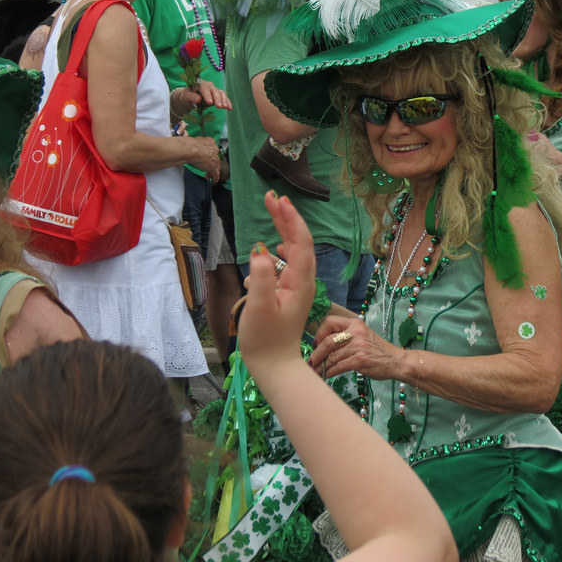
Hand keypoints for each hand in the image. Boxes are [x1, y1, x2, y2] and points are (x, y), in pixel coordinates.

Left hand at [175, 80, 231, 112]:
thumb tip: (198, 99)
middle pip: (214, 90)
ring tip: (225, 108)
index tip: (210, 103)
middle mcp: (208, 85)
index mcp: (199, 83)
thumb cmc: (185, 97)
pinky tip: (230, 108)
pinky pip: (224, 98)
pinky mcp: (217, 95)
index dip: (208, 95)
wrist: (187, 98)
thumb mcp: (185, 97)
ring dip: (224, 100)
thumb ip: (191, 97)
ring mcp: (213, 90)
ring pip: (221, 93)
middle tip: (219, 107)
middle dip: (217, 99)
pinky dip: (227, 102)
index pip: (204, 88)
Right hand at [188, 136, 221, 180]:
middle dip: (210, 162)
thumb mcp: (197, 140)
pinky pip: (216, 173)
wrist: (192, 149)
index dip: (209, 153)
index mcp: (211, 142)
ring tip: (208, 174)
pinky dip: (215, 177)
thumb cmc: (191, 145)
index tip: (206, 156)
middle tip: (206, 166)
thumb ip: (199, 143)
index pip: (212, 149)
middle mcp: (215, 150)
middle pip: (215, 157)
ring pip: (215, 165)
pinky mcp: (213, 167)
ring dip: (211, 170)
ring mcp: (215, 159)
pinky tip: (214, 179)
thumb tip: (195, 143)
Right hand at [239, 193, 318, 376]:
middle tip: (271, 196)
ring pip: (294, 250)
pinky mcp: (289, 293)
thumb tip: (259, 251)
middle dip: (286, 217)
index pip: (300, 242)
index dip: (290, 219)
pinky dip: (282, 248)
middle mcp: (303, 281)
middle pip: (298, 241)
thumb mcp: (258, 308)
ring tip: (273, 210)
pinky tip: (274, 246)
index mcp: (300, 281)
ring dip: (283, 229)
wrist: (274, 365)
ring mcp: (297, 287)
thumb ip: (261, 279)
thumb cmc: (264, 340)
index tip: (278, 200)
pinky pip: (289, 263)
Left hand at [309, 315, 402, 380]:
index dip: (319, 333)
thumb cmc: (377, 350)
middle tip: (310, 362)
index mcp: (355, 323)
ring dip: (321, 366)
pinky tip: (326, 375)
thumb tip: (322, 345)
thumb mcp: (363, 335)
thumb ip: (346, 336)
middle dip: (316, 354)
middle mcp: (356, 332)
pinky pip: (338, 367)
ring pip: (331, 356)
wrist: (396, 361)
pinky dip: (329, 372)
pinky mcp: (360, 360)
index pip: (329, 322)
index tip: (315, 344)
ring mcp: (358, 346)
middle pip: (327, 341)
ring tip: (315, 371)